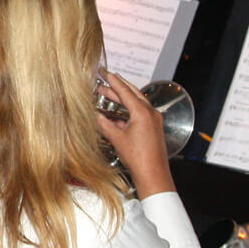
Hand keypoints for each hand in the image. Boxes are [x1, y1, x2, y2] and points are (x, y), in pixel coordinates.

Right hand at [95, 74, 173, 196]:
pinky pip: (140, 113)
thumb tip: (94, 115)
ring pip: (137, 103)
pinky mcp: (154, 128)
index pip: (125, 91)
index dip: (113, 81)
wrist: (153, 175)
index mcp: (142, 112)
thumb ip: (104, 124)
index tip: (106, 72)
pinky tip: (117, 113)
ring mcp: (154, 120)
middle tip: (106, 80)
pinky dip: (128, 110)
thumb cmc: (139, 159)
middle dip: (118, 86)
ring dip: (123, 98)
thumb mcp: (117, 139)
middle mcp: (151, 113)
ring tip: (109, 94)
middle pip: (133, 94)